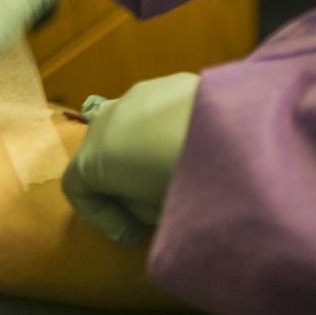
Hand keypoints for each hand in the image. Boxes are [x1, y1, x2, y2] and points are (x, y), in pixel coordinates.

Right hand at [61, 73, 198, 243]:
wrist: (239, 133)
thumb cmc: (187, 183)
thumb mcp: (155, 211)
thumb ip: (138, 207)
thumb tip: (144, 197)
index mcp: (94, 155)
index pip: (76, 187)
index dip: (100, 216)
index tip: (131, 233)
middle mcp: (107, 118)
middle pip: (100, 151)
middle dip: (119, 179)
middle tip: (151, 204)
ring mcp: (139, 94)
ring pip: (129, 126)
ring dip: (142, 149)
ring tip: (173, 168)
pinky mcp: (172, 81)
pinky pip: (159, 111)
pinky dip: (167, 129)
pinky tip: (197, 144)